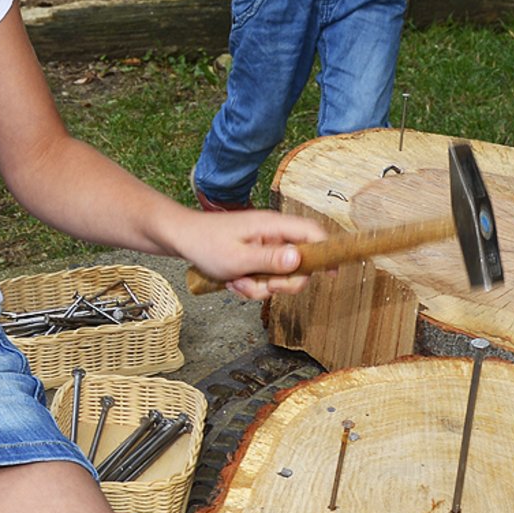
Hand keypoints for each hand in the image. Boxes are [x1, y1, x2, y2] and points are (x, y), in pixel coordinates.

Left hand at [176, 209, 334, 300]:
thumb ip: (270, 261)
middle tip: (264, 285)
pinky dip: (251, 285)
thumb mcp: (238, 258)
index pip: (313, 233)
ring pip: (280, 276)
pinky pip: (264, 278)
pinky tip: (233, 281)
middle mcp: (273, 235)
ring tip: (238, 281)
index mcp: (273, 226)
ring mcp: (265, 247)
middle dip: (283, 283)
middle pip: (300, 264)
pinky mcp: (256, 257)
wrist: (181, 239)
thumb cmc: (205, 243)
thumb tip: (300, 261)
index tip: (332, 273)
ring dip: (261, 286)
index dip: (327, 252)